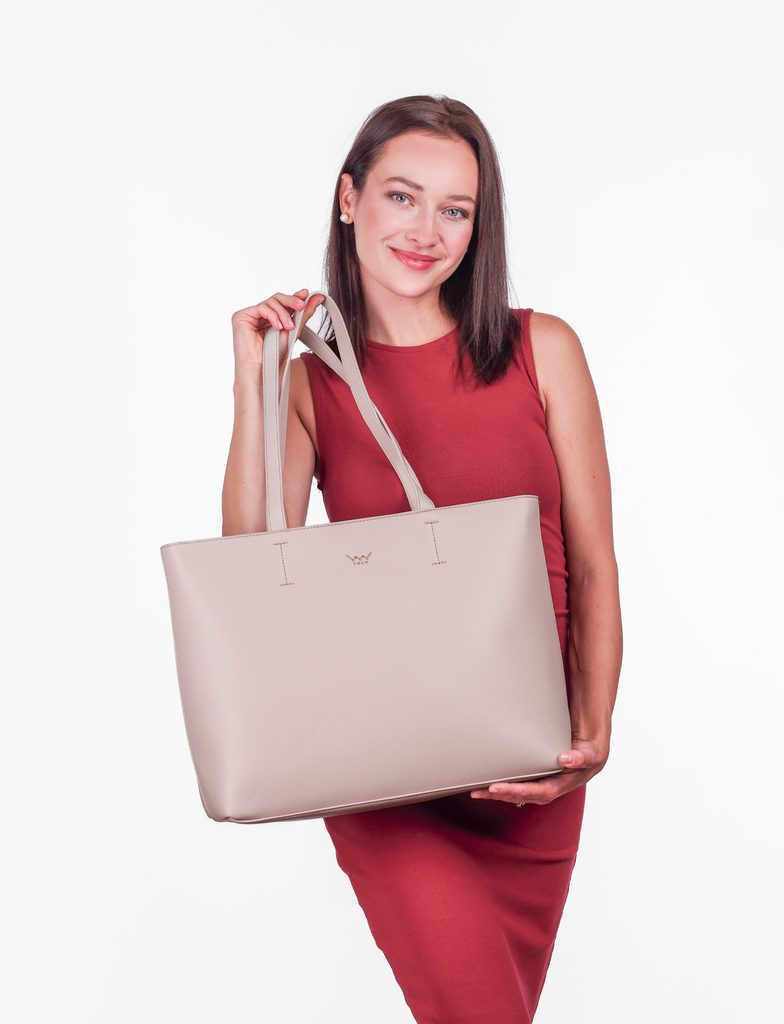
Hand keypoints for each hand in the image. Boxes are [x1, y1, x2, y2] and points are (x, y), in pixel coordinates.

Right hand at [231, 288, 324, 374]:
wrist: (262, 370)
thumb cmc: (274, 357)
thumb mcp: (293, 331)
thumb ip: (303, 314)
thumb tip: (317, 297)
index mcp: (269, 318)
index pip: (282, 303)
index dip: (294, 297)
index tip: (306, 294)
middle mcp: (258, 315)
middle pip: (276, 299)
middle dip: (291, 301)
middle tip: (302, 306)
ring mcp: (249, 315)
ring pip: (270, 302)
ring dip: (283, 313)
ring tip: (289, 327)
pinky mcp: (241, 317)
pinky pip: (261, 308)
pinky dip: (273, 316)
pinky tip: (278, 327)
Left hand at [469, 733, 608, 804]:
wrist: (588, 758)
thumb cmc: (587, 755)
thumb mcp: (588, 755)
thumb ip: (580, 757)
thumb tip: (566, 759)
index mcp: (558, 785)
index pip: (533, 792)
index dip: (514, 791)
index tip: (496, 787)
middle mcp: (547, 790)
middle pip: (519, 796)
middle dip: (498, 795)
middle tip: (478, 790)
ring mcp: (539, 787)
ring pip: (514, 794)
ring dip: (495, 794)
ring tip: (474, 791)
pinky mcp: (534, 782)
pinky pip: (515, 788)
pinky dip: (500, 789)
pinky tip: (485, 787)